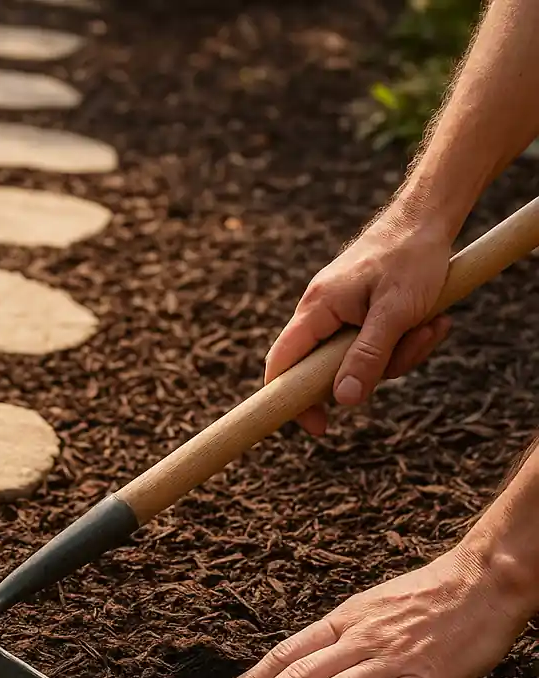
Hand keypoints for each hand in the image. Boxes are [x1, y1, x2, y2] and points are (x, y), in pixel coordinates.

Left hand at [214, 543, 533, 677]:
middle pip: (297, 675)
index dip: (254, 677)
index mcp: (344, 619)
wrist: (485, 580)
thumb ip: (343, 631)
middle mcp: (359, 639)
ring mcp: (390, 660)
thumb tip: (309, 655)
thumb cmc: (429, 592)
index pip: (287, 652)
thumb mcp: (372, 603)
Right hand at [265, 203, 454, 434]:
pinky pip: (376, 344)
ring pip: (359, 358)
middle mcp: (321, 312)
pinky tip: (431, 320)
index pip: (282, 363)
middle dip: (373, 371)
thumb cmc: (411, 256)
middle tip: (406, 352)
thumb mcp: (395, 313)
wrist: (430, 215)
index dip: (289, 398)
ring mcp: (341, 312)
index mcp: (316, 310)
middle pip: (328, 368)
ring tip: (430, 325)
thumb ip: (367, 358)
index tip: (317, 426)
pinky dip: (404, 340)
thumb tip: (343, 401)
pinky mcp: (362, 311)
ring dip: (400, 354)